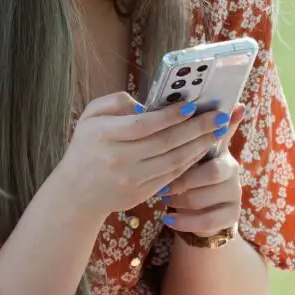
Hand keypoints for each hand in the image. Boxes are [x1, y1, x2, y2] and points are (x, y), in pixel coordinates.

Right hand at [54, 92, 228, 219]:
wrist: (76, 192)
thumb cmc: (86, 146)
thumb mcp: (90, 116)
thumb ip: (115, 102)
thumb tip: (147, 105)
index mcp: (104, 135)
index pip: (143, 125)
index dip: (170, 116)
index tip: (191, 106)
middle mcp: (118, 159)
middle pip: (165, 143)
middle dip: (196, 128)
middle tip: (218, 116)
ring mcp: (131, 179)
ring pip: (173, 160)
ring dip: (199, 145)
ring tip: (217, 131)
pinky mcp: (141, 193)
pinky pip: (172, 175)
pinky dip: (190, 161)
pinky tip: (202, 149)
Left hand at [160, 102, 246, 236]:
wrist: (206, 209)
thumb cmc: (192, 174)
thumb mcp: (191, 152)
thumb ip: (190, 130)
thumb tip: (197, 101)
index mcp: (221, 149)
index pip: (213, 142)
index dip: (191, 146)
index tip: (167, 154)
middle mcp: (233, 170)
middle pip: (212, 172)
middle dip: (183, 179)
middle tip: (162, 185)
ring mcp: (234, 194)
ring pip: (204, 198)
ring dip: (179, 200)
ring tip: (165, 199)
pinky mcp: (231, 216)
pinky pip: (207, 221)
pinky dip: (184, 221)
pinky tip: (169, 219)